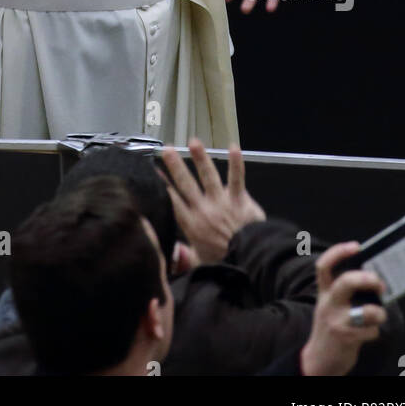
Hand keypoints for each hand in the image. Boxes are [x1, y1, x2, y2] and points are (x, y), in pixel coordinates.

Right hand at [160, 140, 265, 265]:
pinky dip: (236, 163)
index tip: (153, 170)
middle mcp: (204, 210)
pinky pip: (237, 179)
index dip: (162, 184)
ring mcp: (221, 203)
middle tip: (167, 150)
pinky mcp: (239, 200)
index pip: (173, 200)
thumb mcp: (200, 263)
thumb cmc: (225, 262)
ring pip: (209, 177)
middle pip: (187, 184)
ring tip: (193, 142)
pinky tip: (233, 147)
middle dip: (176, 166)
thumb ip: (186, 256)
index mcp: (192, 224)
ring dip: (200, 159)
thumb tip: (171, 253)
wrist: (251, 261)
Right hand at [300, 244, 386, 376]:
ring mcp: (337, 322)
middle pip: (345, 283)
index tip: (356, 247)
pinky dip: (375, 331)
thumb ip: (343, 292)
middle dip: (366, 279)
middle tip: (378, 283)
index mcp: (324, 293)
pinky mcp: (347, 338)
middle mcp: (328, 305)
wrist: (318, 360)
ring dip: (379, 313)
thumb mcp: (329, 306)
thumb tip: (371, 278)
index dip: (339, 252)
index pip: (324, 266)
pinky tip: (369, 333)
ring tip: (379, 315)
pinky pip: (371, 331)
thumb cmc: (331, 327)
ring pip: (366, 311)